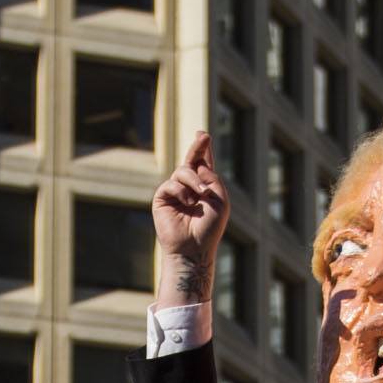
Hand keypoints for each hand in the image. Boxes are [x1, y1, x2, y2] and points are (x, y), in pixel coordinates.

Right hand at [152, 131, 228, 306]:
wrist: (194, 248)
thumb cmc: (210, 227)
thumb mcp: (220, 199)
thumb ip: (212, 177)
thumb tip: (195, 165)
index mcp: (205, 188)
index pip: (204, 165)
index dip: (203, 150)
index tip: (203, 135)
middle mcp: (190, 188)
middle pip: (191, 161)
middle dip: (197, 147)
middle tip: (203, 135)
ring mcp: (176, 193)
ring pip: (183, 171)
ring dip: (194, 180)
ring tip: (200, 195)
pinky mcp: (162, 199)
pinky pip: (171, 184)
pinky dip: (181, 191)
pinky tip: (187, 203)